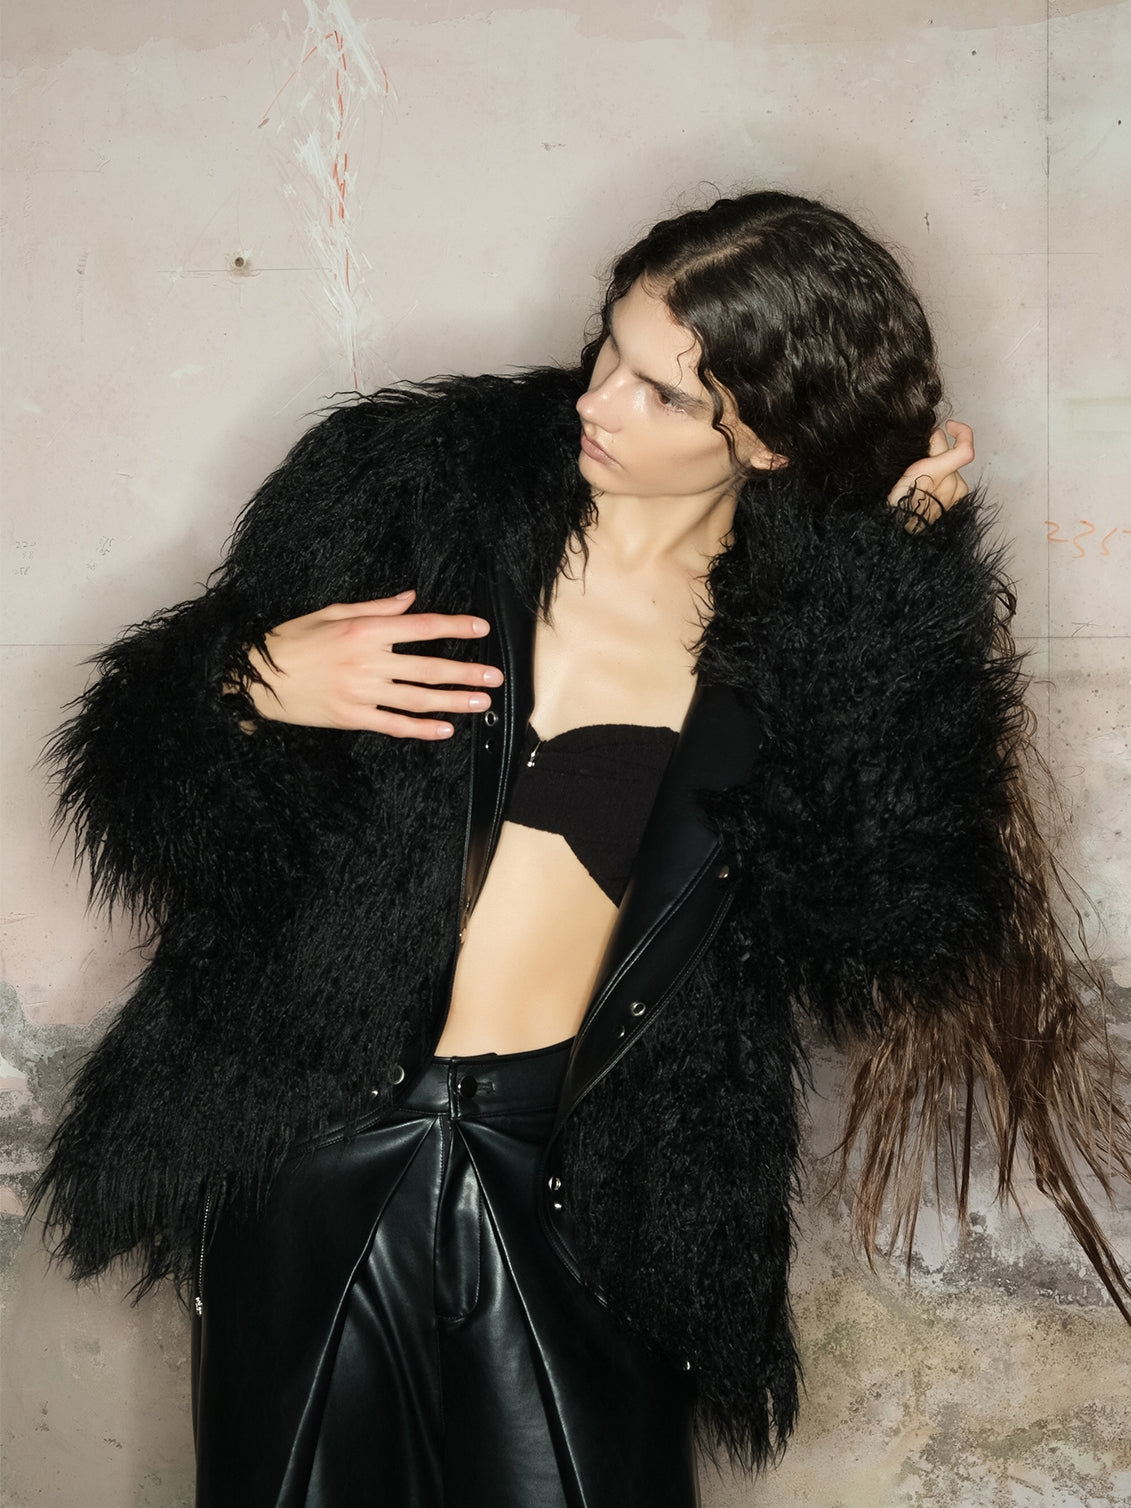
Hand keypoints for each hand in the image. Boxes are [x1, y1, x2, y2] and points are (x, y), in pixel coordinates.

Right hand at [241, 590, 502, 738]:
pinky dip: (421, 729)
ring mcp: (360, 693)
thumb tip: (411, 599)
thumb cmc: (290, 640)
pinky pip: (393, 725)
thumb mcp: (330, 613)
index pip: (421, 627)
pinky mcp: (351, 717)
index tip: (481, 630)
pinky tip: (444, 730)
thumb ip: (375, 608)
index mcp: (364, 631)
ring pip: (417, 699)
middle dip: (466, 672)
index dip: (454, 628)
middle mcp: (367, 662)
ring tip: (481, 703)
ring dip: (453, 702)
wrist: (254, 677)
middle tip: (495, 676)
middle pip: (428, 668)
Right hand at [887, 421, 974, 527]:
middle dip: (936, 450)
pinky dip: (941, 477)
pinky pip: (951, 480)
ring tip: (919, 478)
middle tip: (916, 459)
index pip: (966, 450)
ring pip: (950, 467)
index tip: (949, 426)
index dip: (962, 432)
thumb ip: (931, 449)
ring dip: (938, 465)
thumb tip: (938, 433)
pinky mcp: (954, 502)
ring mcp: (956, 495)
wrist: (899, 530)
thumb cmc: (899, 504)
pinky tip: (927, 486)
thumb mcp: (910, 470)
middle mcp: (954, 486)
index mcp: (941, 476)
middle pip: (951, 454)